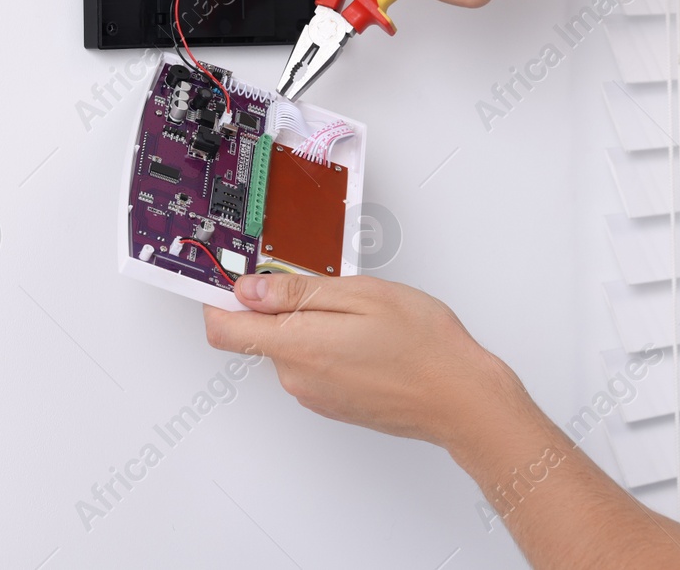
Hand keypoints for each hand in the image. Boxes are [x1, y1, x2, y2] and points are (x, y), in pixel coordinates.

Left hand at [203, 274, 523, 445]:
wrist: (460, 399)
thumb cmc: (423, 345)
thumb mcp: (363, 295)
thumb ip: (299, 292)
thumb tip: (249, 290)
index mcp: (298, 345)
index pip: (224, 329)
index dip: (219, 298)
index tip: (230, 276)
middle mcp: (296, 377)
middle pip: (260, 334)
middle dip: (281, 305)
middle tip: (331, 285)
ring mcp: (314, 395)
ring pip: (290, 348)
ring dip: (311, 325)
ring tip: (363, 313)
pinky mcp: (332, 404)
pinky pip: (312, 366)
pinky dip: (328, 346)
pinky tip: (368, 338)